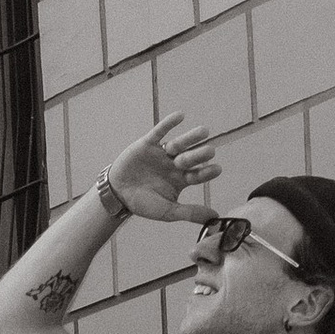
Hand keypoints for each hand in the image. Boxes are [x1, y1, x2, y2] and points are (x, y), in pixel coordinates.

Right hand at [104, 115, 220, 225]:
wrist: (117, 194)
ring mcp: (162, 153)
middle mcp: (174, 164)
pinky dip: (169, 124)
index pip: (198, 175)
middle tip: (211, 151)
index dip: (207, 172)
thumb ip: (190, 213)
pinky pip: (160, 132)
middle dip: (200, 154)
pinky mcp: (148, 144)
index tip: (217, 169)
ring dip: (191, 137)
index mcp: (181, 179)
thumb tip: (215, 218)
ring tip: (204, 131)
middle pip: (191, 157)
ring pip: (179, 144)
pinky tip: (180, 116)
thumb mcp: (168, 211)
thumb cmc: (143, 204)